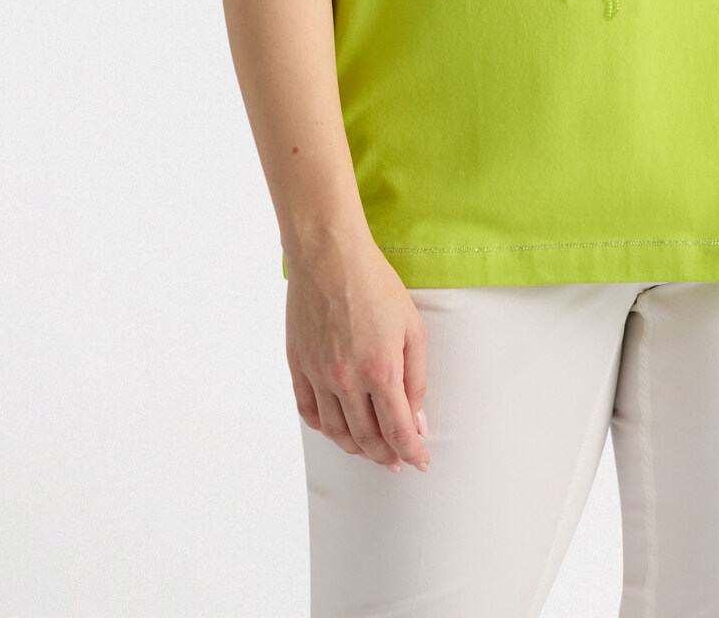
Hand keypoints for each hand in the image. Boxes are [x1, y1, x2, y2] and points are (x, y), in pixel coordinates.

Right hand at [286, 231, 431, 471]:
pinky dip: (324, 428)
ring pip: (336, 432)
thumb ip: (417, 379)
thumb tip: (418, 420)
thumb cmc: (374, 283)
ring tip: (370, 450)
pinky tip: (336, 429)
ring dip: (356, 448)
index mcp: (380, 370)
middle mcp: (346, 380)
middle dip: (385, 455)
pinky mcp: (298, 365)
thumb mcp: (413, 327)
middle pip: (366, 438)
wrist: (329, 255)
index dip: (411, 452)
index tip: (420, 462)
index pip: (397, 430)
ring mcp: (318, 374)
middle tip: (397, 460)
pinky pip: (309, 411)